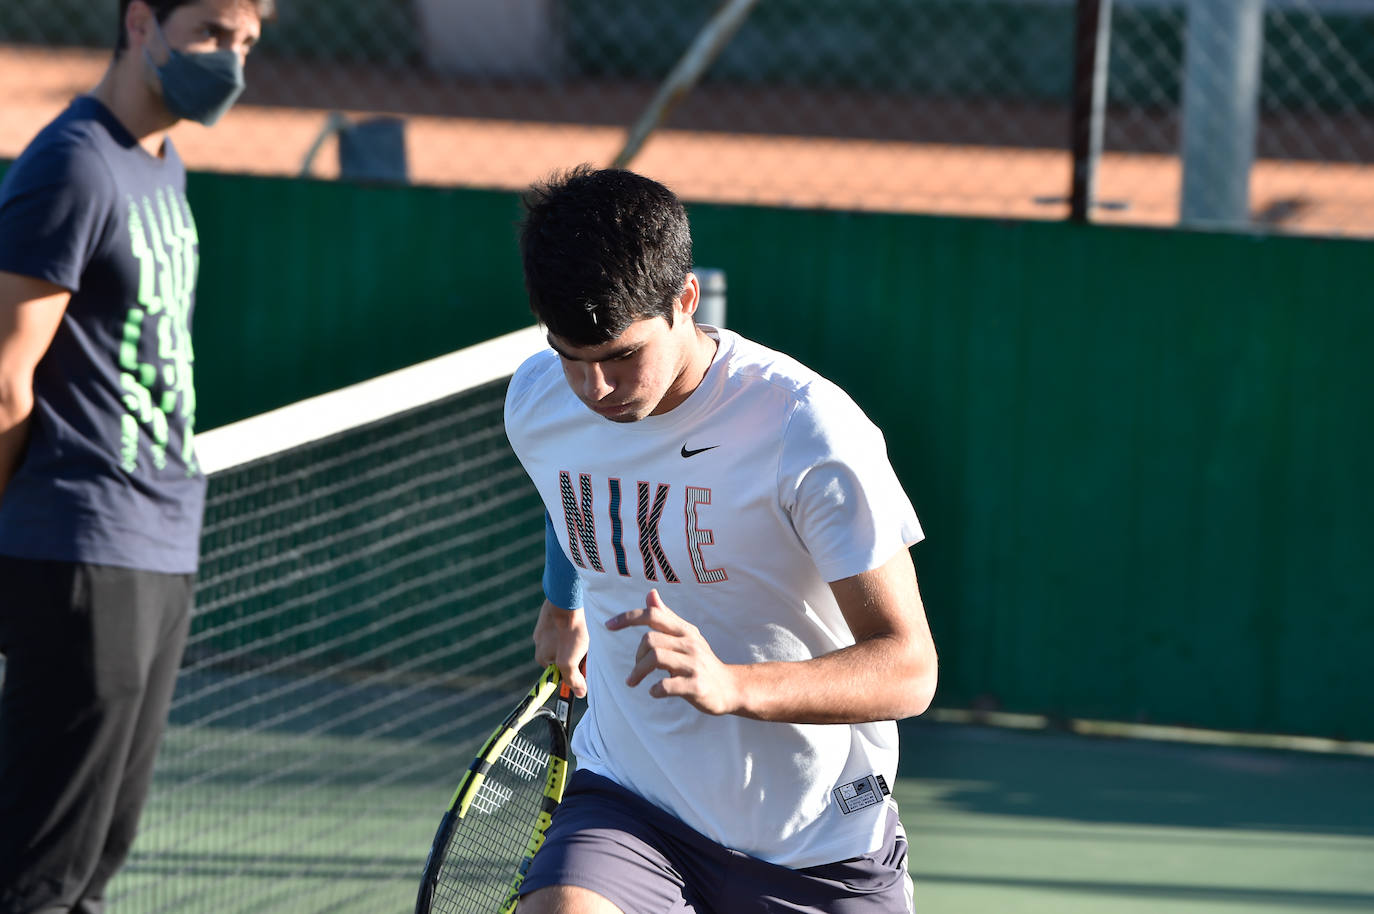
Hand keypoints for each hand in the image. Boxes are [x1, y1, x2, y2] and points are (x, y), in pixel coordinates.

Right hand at [533, 599, 587, 697]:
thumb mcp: (570, 661)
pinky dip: (574, 627)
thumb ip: (573, 679)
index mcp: (542, 657)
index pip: (560, 671)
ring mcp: (544, 628)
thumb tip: (578, 693)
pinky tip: (582, 624)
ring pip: (564, 641)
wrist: (566, 600)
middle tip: (587, 648)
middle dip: (576, 654)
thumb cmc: (568, 631)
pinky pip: (564, 626)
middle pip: (563, 656)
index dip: (574, 669)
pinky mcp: (552, 615)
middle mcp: (540, 643)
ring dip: (576, 641)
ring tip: (585, 634)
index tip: (584, 663)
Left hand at [606, 589, 739, 715]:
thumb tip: (651, 593)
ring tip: (634, 681)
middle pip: (650, 639)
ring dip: (638, 672)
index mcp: (685, 630)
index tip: (608, 625)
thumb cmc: (702, 661)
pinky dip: (655, 689)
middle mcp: (690, 643)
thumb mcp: (687, 636)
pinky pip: (667, 685)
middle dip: (636, 656)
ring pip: (656, 658)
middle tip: (636, 670)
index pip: (653, 615)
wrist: (730, 687)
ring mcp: (694, 665)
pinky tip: (654, 692)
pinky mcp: (696, 686)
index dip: (628, 618)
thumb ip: (667, 617)